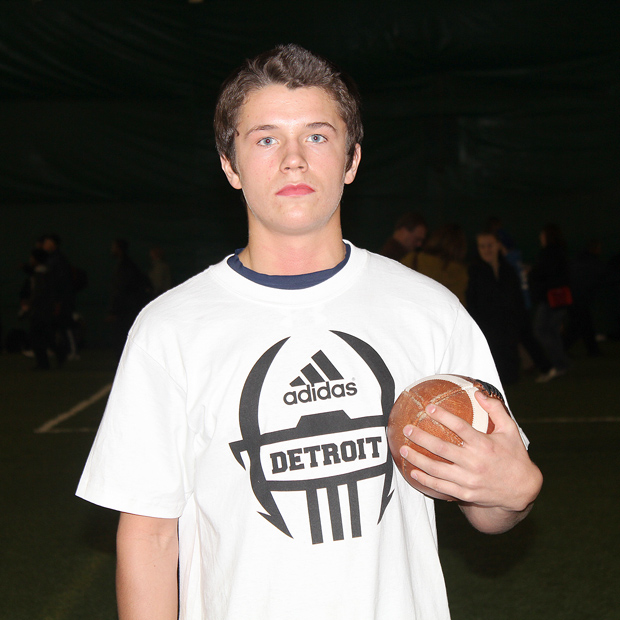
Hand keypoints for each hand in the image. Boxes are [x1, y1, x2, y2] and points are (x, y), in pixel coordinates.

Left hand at [399, 390, 541, 513]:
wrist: (522, 490)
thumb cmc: (514, 456)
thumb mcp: (510, 430)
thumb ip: (495, 409)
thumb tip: (479, 392)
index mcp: (484, 445)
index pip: (460, 427)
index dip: (443, 416)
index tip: (429, 408)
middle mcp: (475, 463)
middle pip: (442, 449)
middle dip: (422, 438)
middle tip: (407, 429)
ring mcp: (469, 480)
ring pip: (437, 470)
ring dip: (418, 459)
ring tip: (403, 450)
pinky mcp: (466, 494)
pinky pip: (441, 487)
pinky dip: (426, 480)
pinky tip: (413, 472)